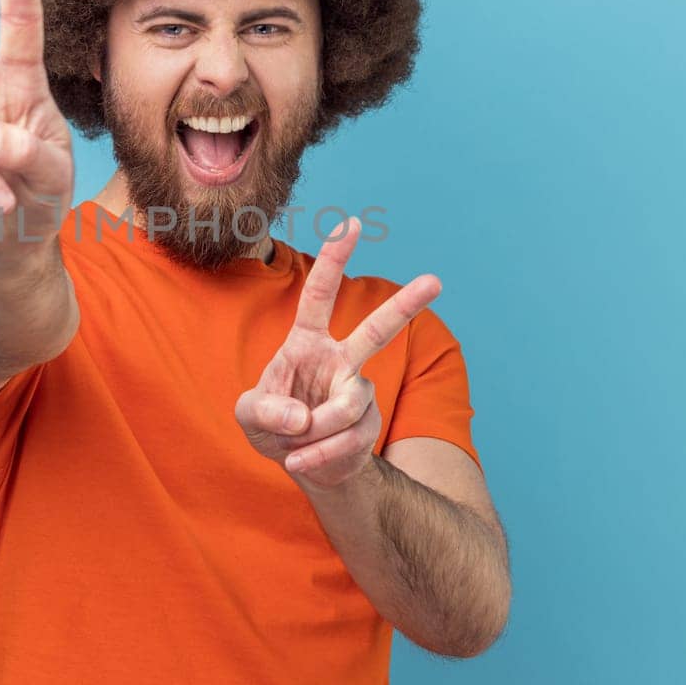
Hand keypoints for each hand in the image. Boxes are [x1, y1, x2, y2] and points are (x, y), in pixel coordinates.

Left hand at [234, 217, 441, 489]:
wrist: (299, 460)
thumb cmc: (273, 423)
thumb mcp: (249, 415)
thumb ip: (265, 410)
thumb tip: (303, 415)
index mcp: (306, 343)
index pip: (319, 294)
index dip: (334, 259)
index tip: (351, 224)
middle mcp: (339, 361)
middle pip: (376, 330)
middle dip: (406, 305)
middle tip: (436, 280)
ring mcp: (357, 392)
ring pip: (349, 403)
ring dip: (317, 430)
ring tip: (295, 445)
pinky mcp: (368, 424)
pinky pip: (349, 439)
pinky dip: (320, 455)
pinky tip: (302, 459)